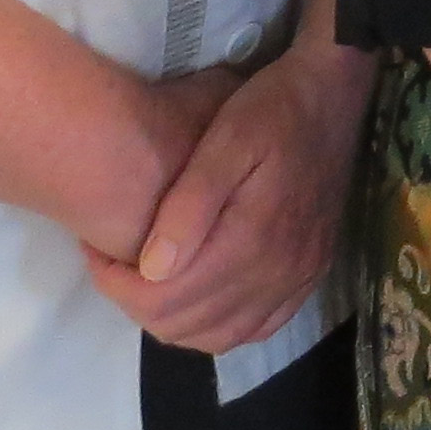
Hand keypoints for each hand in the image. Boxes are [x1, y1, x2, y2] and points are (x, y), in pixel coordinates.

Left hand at [86, 42, 376, 353]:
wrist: (333, 93)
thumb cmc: (271, 109)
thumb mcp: (224, 140)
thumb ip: (188, 206)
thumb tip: (152, 269)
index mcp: (252, 242)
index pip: (164, 300)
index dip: (116, 285)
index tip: (97, 251)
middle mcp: (279, 273)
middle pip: (187, 326)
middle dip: (137, 303)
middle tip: (116, 262)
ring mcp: (299, 278)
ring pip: (221, 337)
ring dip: (176, 320)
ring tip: (150, 280)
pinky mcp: (311, 274)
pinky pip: (259, 327)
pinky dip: (221, 326)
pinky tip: (202, 297)